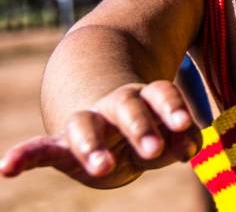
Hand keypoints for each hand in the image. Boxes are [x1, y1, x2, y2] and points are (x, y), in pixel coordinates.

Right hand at [0, 81, 200, 187]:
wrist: (108, 122)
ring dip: (91, 145)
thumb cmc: (147, 128)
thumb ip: (181, 139)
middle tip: (154, 148)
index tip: (183, 127)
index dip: (173, 109)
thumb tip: (191, 148)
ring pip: (86, 124)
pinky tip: (7, 168)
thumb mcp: (168, 132)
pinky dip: (24, 156)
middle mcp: (115, 105)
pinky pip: (40, 148)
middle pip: (127, 106)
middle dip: (141, 126)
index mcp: (145, 97)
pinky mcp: (62, 146)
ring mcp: (89, 124)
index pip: (160, 94)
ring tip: (101, 167)